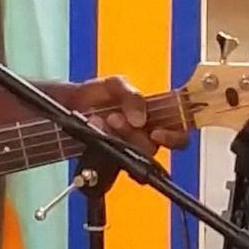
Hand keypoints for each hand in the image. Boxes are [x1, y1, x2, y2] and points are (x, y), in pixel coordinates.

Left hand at [65, 76, 187, 154]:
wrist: (70, 103)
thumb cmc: (97, 94)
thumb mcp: (116, 84)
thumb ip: (132, 95)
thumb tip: (141, 118)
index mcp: (156, 115)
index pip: (179, 131)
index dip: (174, 136)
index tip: (156, 132)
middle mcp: (145, 134)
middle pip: (155, 147)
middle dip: (134, 135)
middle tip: (115, 119)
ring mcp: (129, 147)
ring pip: (135, 154)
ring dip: (117, 138)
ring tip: (99, 121)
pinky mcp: (113, 156)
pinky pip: (119, 164)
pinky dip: (109, 151)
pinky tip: (97, 137)